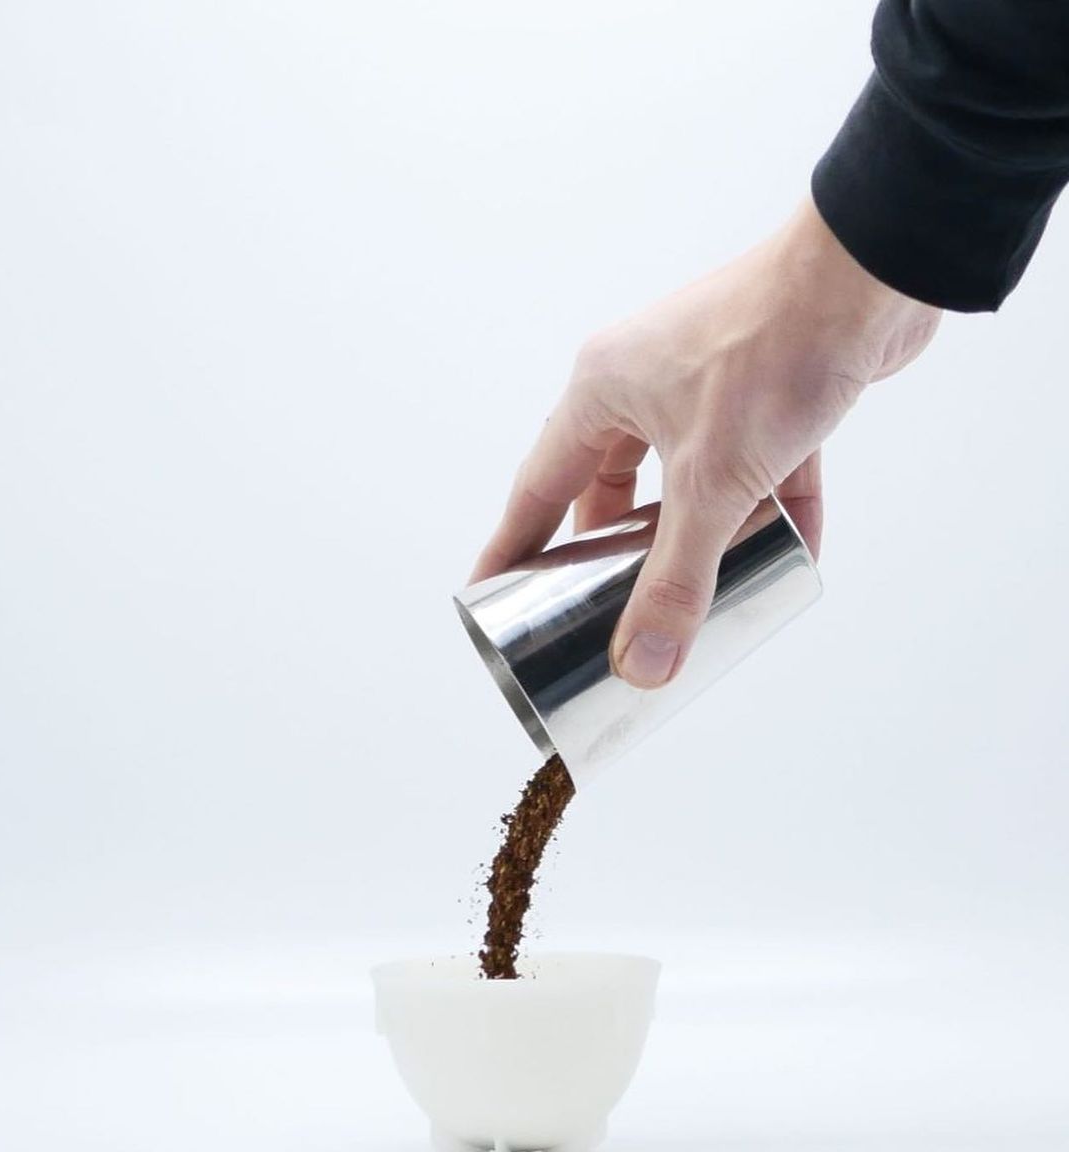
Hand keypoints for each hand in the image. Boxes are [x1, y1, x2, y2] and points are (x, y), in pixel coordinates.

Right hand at [470, 196, 940, 687]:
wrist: (870, 273)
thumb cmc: (770, 353)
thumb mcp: (711, 484)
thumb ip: (677, 580)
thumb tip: (645, 666)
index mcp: (602, 391)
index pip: (540, 485)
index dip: (514, 545)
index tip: (491, 590)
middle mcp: (644, 380)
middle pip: (611, 483)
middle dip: (614, 548)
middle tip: (603, 600)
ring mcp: (708, 380)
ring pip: (686, 475)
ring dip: (696, 531)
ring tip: (695, 587)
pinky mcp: (770, 385)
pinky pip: (756, 463)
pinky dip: (768, 508)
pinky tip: (790, 553)